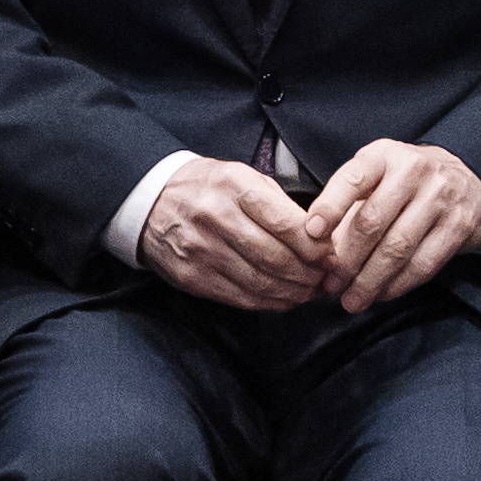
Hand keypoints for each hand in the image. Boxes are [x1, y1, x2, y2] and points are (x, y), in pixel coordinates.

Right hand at [141, 158, 332, 311]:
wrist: (151, 201)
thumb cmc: (209, 188)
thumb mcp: (244, 177)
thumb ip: (280, 206)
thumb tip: (319, 240)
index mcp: (233, 186)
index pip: (285, 223)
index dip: (315, 246)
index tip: (330, 255)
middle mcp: (215, 217)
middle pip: (275, 257)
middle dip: (308, 274)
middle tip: (324, 278)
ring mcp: (200, 250)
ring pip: (260, 282)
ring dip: (292, 292)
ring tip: (308, 291)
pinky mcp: (192, 277)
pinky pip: (239, 297)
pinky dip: (268, 302)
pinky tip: (283, 298)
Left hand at [304, 138, 480, 313]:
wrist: (467, 179)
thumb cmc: (405, 182)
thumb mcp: (376, 176)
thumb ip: (347, 205)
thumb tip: (318, 251)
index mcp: (383, 156)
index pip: (353, 179)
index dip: (330, 207)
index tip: (311, 233)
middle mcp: (413, 172)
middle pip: (372, 222)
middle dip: (347, 260)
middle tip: (331, 285)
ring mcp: (440, 198)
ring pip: (398, 249)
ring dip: (370, 281)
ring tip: (352, 300)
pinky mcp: (459, 226)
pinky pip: (424, 264)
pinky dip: (398, 285)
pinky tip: (382, 294)